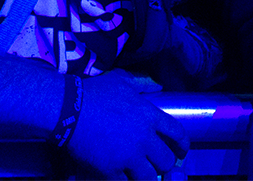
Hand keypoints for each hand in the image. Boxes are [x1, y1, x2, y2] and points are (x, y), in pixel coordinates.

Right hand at [68, 71, 189, 178]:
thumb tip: (157, 86)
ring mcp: (129, 156)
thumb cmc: (95, 92)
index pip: (178, 133)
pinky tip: (120, 175)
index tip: (181, 152)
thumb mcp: (121, 80)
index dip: (183, 145)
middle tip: (156, 164)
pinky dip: (124, 180)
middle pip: (167, 161)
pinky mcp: (112, 170)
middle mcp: (144, 138)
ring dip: (146, 176)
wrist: (68, 109)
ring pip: (149, 177)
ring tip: (139, 173)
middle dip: (164, 164)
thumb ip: (142, 84)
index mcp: (149, 116)